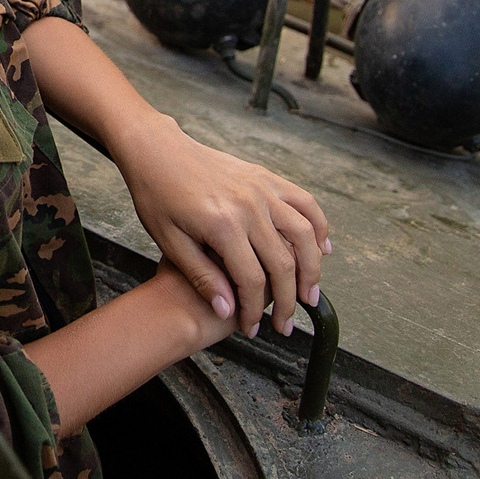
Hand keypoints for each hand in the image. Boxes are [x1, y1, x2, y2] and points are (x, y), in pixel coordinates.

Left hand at [107, 115, 328, 338]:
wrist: (157, 150)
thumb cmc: (157, 195)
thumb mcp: (169, 241)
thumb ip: (202, 276)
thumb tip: (227, 311)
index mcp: (222, 225)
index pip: (252, 281)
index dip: (254, 311)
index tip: (252, 328)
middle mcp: (249, 206)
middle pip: (284, 263)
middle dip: (288, 301)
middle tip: (285, 324)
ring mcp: (261, 189)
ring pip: (304, 234)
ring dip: (313, 269)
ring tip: (309, 295)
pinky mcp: (266, 177)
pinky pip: (304, 202)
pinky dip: (319, 227)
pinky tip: (322, 248)